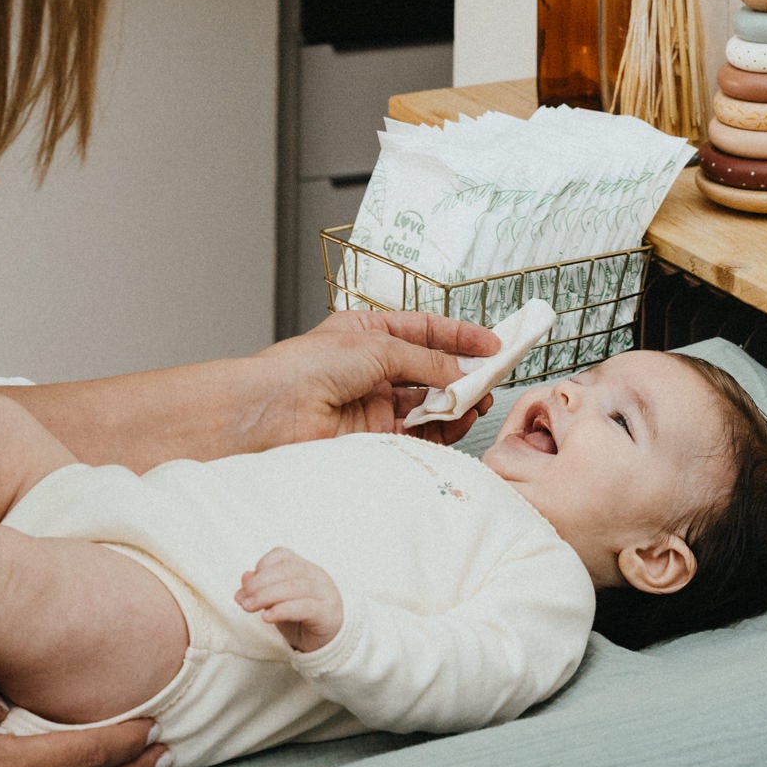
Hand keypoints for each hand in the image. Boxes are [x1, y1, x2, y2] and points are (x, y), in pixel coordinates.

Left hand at [235, 547, 344, 652]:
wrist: (327, 643)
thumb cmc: (300, 619)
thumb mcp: (277, 603)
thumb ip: (262, 589)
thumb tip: (245, 577)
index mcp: (304, 568)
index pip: (282, 556)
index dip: (262, 567)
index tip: (247, 585)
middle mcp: (316, 576)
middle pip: (286, 571)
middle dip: (259, 584)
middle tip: (242, 600)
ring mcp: (324, 593)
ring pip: (294, 587)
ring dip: (266, 596)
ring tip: (248, 608)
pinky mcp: (327, 613)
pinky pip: (304, 607)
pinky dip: (283, 610)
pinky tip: (267, 617)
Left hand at [237, 311, 501, 449]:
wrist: (273, 411)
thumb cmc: (308, 366)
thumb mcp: (378, 347)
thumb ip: (425, 361)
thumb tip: (461, 374)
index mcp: (369, 333)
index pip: (425, 330)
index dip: (459, 336)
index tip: (492, 344)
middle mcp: (373, 368)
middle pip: (430, 368)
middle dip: (463, 372)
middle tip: (493, 376)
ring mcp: (374, 403)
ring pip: (428, 402)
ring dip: (456, 400)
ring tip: (479, 399)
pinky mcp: (374, 436)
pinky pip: (419, 431)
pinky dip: (442, 426)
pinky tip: (457, 418)